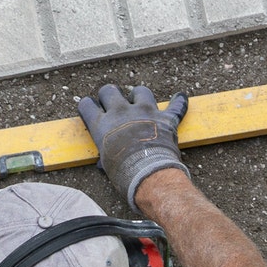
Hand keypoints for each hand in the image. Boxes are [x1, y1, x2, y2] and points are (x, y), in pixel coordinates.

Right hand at [76, 84, 188, 209]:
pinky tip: (179, 98)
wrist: (148, 175)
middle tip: (113, 105)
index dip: (88, 107)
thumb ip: (106, 153)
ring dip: (140, 96)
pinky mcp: (165, 118)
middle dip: (109, 96)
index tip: (92, 111)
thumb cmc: (123, 175)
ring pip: (140, 91)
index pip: (86, 105)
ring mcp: (144, 112)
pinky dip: (179, 103)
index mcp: (102, 125)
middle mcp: (120, 112)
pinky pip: (176, 106)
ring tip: (140, 104)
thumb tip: (103, 162)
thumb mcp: (106, 164)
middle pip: (109, 91)